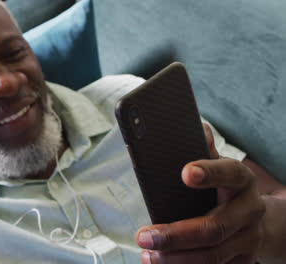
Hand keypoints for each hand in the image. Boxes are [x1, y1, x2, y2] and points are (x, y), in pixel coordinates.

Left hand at [135, 124, 266, 263]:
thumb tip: (195, 127)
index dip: (209, 173)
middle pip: (214, 227)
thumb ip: (204, 150)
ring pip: (213, 256)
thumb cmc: (227, 188)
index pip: (229, 173)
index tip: (185, 172)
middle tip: (144, 236)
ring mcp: (248, 241)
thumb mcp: (219, 166)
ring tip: (148, 255)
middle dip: (176, 234)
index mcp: (242, 180)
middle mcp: (250, 211)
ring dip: (176, 259)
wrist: (259, 220)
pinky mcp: (243, 262)